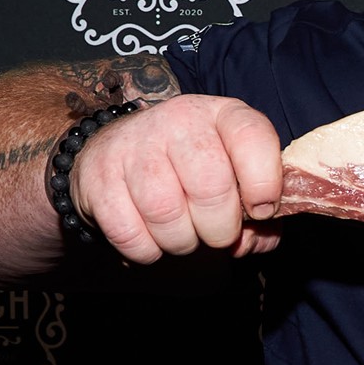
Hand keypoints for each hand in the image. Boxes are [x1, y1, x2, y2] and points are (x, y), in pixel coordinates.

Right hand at [68, 95, 283, 261]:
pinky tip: (152, 237)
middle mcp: (177, 120)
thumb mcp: (235, 177)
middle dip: (221, 229)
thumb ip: (259, 213)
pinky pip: (129, 232)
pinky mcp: (98, 174)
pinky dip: (146, 250)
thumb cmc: (193, 171)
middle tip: (216, 233)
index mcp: (221, 115)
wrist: (120, 151)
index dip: (265, 182)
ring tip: (182, 234)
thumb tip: (252, 242)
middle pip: (210, 186)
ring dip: (181, 242)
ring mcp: (134, 144)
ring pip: (166, 213)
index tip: (262, 210)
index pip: (252, 136)